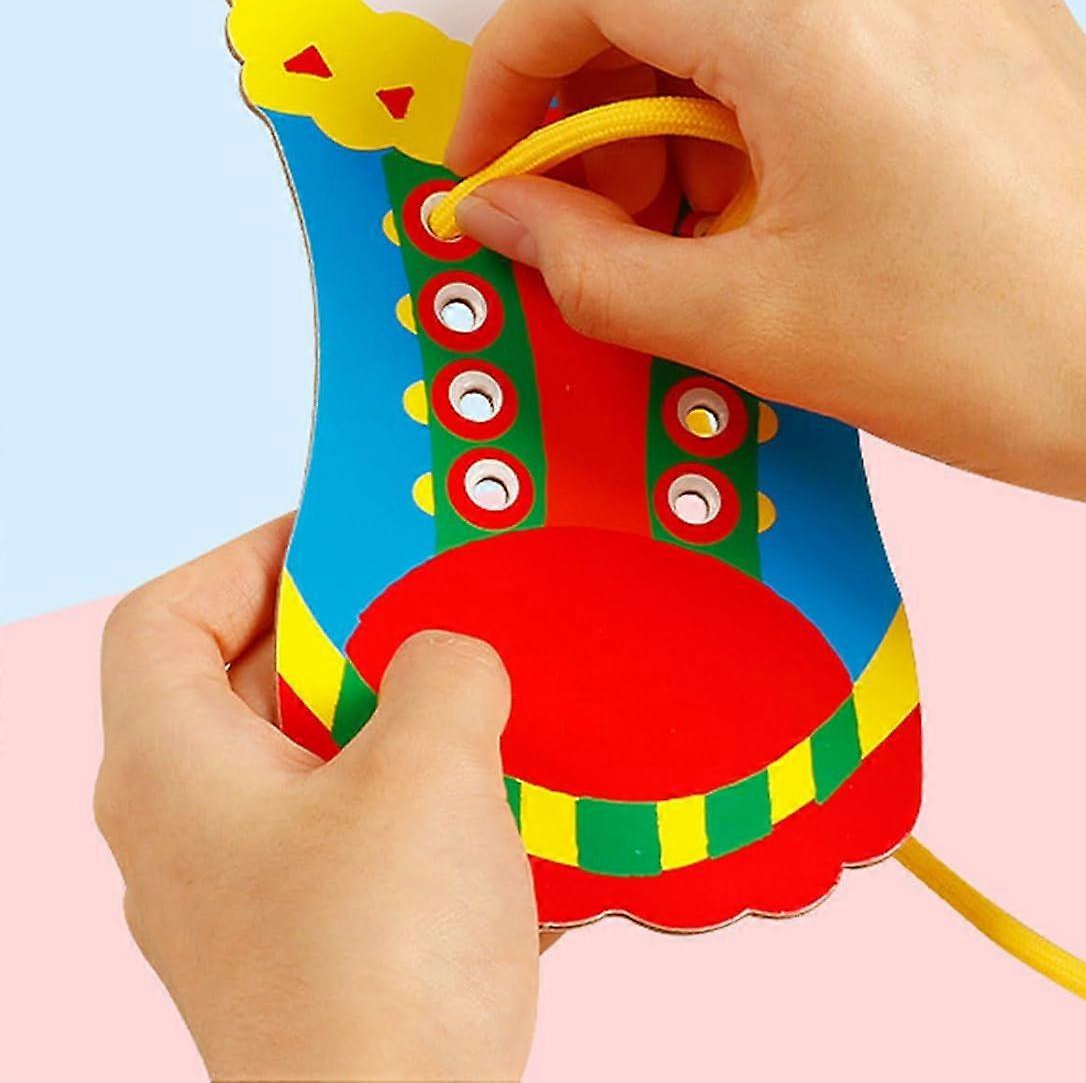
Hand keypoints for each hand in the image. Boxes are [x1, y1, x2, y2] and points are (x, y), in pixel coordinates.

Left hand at [94, 517, 542, 1081]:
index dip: (249, 557)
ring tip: (489, 696)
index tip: (347, 536)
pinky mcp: (310, 942)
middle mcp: (188, 832)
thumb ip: (443, 667)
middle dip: (349, 633)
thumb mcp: (429, 767)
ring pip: (313, 758)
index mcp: (172, 773)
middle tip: (440, 604)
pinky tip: (505, 796)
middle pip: (246, 682)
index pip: (162, 618)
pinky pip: (356, 829)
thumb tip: (449, 659)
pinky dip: (420, 794)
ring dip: (400, 717)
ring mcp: (246, 895)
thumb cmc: (382, 969)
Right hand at [446, 0, 1085, 500]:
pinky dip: (762, 45)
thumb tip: (506, 219)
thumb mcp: (754, 325)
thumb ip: (591, 264)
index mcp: (812, 12)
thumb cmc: (1003, 356)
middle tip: (584, 178)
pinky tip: (778, 162)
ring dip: (672, 46)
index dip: (507, 74)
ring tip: (688, 190)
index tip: (497, 164)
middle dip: (582, 49)